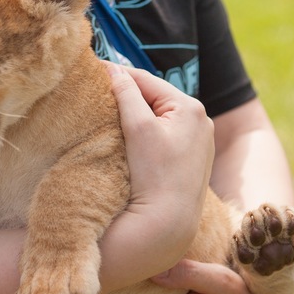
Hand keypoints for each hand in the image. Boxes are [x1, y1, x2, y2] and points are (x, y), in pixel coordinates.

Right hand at [97, 66, 213, 290]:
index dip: (117, 75)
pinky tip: (129, 139)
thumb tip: (112, 68)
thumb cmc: (154, 175)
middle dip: (127, 95)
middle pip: (154, 98)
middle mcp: (201, 120)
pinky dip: (147, 132)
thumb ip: (125, 93)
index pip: (146, 80)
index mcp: (191, 107)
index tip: (92, 71)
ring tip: (110, 115)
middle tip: (97, 94)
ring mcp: (199, 141)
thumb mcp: (138, 127)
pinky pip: (165, 135)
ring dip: (136, 114)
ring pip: (159, 116)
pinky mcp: (193, 159)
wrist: (169, 224)